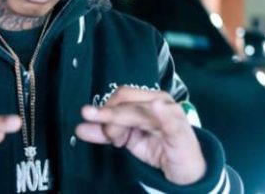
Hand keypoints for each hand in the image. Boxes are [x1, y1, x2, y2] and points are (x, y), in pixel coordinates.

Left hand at [75, 87, 205, 184]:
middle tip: (110, 138)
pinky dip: (162, 113)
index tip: (104, 133)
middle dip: (110, 120)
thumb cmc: (157, 147)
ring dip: (120, 126)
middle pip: (125, 101)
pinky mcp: (180, 131)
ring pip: (138, 113)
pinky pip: (170, 121)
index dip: (106, 111)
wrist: (185, 170)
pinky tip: (156, 107)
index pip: (121, 95)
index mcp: (147, 98)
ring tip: (118, 140)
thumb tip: (79, 128)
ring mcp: (171, 113)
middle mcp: (160, 100)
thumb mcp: (127, 139)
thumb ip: (104, 132)